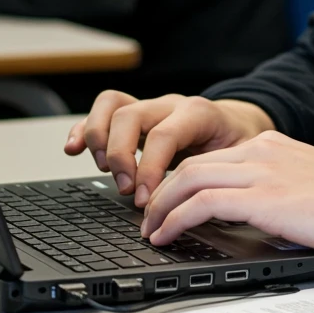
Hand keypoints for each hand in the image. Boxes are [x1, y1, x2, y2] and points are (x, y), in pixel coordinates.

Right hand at [64, 90, 274, 206]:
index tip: (144, 200)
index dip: (150, 169)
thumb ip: (221, 176)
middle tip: (125, 189)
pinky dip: (83, 129)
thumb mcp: (240, 159)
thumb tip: (204, 207)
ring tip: (105, 169)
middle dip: (121, 156)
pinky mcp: (135, 118)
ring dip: (100, 140)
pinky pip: (102, 112)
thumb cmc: (238, 144)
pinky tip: (73, 149)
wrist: (238, 124)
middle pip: (130, 116)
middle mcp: (170, 106)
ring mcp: (151, 108)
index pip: (164, 135)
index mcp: (198, 114)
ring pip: (112, 105)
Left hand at [143, 130, 313, 260]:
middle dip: (162, 192)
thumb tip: (255, 223)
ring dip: (161, 206)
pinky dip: (175, 218)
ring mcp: (262, 171)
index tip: (168, 202)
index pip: (214, 158)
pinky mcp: (264, 197)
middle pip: (192, 163)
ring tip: (150, 230)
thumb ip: (279, 195)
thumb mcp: (310, 190)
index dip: (182, 180)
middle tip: (148, 217)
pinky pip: (202, 202)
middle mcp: (263, 151)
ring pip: (189, 178)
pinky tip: (166, 235)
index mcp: (274, 146)